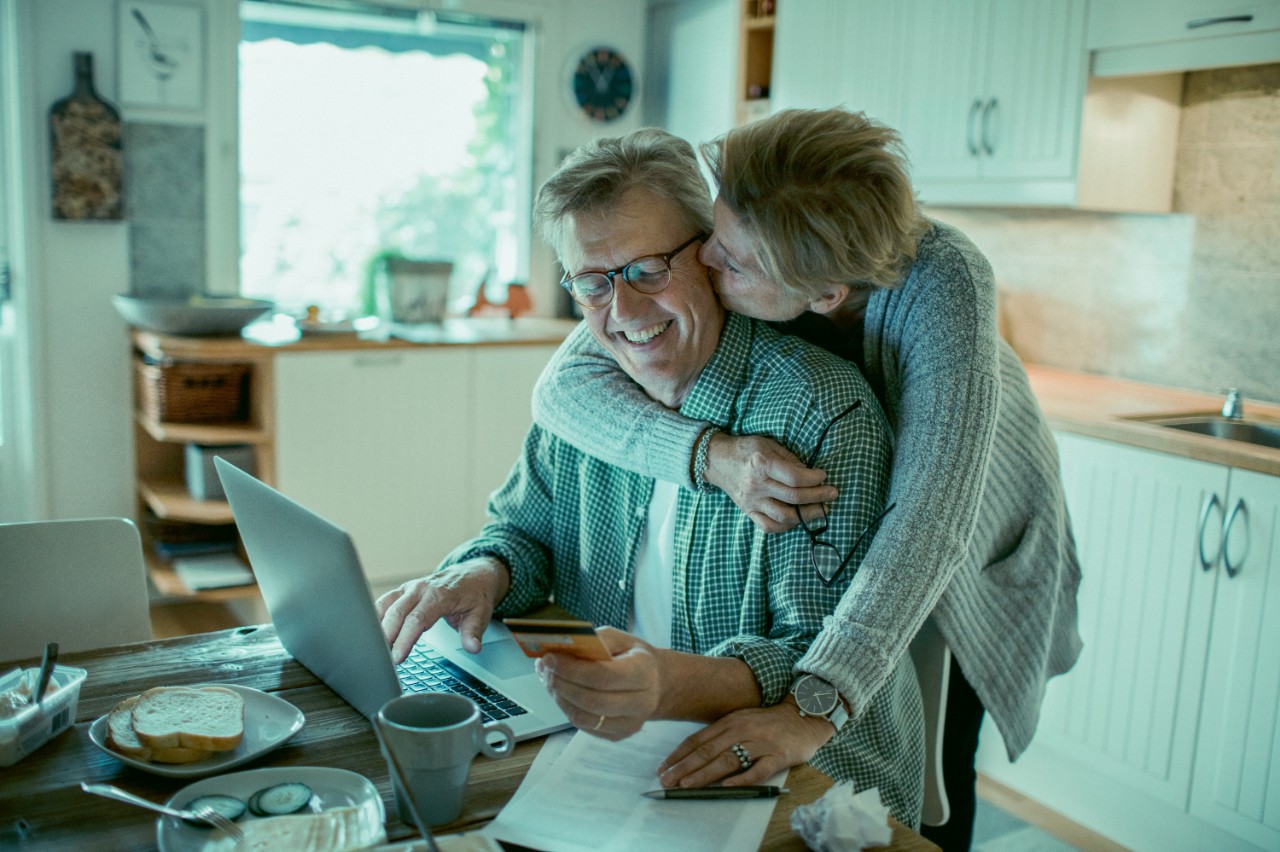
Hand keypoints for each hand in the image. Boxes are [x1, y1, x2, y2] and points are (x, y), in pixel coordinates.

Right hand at [375, 557, 509, 663]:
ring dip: (376, 626)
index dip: (405, 639)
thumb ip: (473, 631)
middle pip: (396, 613)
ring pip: (386, 605)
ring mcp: (410, 588)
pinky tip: (370, 633)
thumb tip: (472, 647)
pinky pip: (385, 602)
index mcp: (439, 595)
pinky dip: (375, 616)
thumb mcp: (481, 613)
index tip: (397, 658)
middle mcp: (421, 589)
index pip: (417, 619)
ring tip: (372, 649)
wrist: (474, 574)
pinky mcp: (404, 591)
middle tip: (381, 660)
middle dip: (386, 636)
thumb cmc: (475, 594)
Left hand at [535, 627, 660, 740]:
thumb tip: (562, 647)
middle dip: (561, 684)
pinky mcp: (618, 736)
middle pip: (592, 700)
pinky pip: (585, 727)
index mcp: (644, 672)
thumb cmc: (632, 657)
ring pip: (584, 717)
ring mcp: (630, 724)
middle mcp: (641, 702)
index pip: (603, 676)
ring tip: (548, 679)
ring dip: (559, 698)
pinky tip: (560, 692)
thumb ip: (594, 641)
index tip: (549, 658)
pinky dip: (566, 708)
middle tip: (543, 668)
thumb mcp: (619, 638)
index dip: (572, 669)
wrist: (656, 683)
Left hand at [657, 698, 835, 788]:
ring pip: (727, 760)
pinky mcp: (778, 755)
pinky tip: (727, 786)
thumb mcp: (742, 721)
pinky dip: (742, 778)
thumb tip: (693, 755)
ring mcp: (760, 743)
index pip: (698, 739)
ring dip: (704, 773)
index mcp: (730, 722)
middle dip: (684, 767)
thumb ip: (721, 735)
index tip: (663, 767)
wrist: (805, 716)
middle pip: (708, 750)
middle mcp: (742, 730)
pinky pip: (758, 769)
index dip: (678, 754)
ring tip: (687, 785)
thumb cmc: (769, 722)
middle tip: (666, 781)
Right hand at [703, 433, 837, 532]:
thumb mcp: (768, 444)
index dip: (814, 479)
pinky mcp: (748, 511)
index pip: (794, 477)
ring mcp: (751, 501)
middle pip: (794, 497)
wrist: (716, 460)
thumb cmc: (745, 449)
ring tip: (821, 509)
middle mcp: (756, 485)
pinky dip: (786, 526)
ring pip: (785, 516)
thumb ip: (789, 458)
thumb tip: (809, 473)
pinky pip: (769, 526)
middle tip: (832, 494)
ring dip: (808, 515)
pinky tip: (798, 519)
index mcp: (761, 464)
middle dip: (818, 496)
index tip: (824, 476)